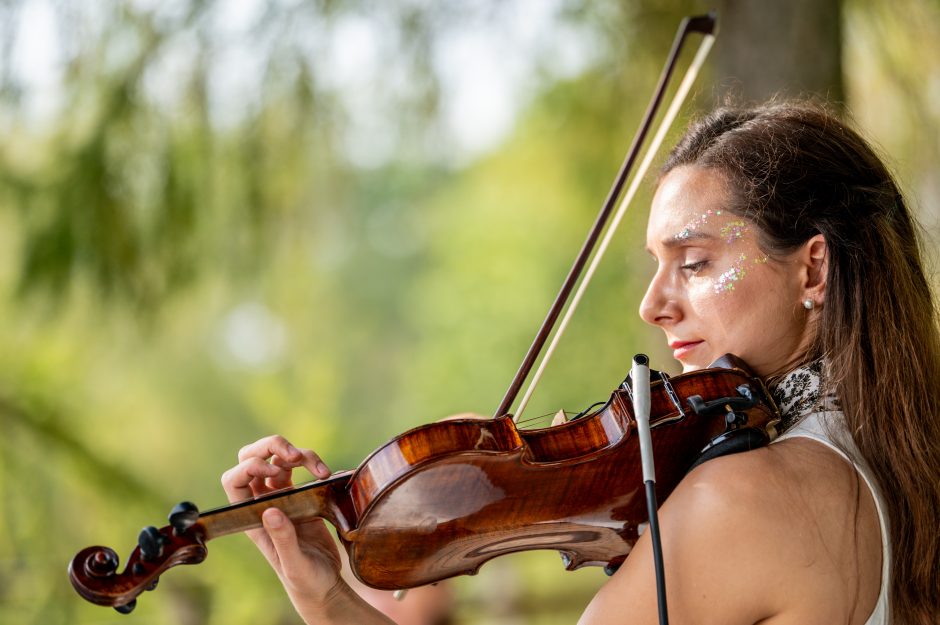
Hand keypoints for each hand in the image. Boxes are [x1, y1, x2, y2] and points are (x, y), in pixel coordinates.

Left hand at [220, 435, 343, 612]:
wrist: (324, 583)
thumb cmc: (305, 580)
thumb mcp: (294, 563)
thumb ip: (282, 538)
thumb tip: (270, 511)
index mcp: (251, 518)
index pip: (234, 480)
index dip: (250, 468)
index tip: (276, 472)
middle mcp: (262, 503)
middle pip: (251, 459)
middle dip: (269, 447)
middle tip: (294, 454)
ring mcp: (280, 496)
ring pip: (277, 458)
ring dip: (295, 453)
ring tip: (318, 467)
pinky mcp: (300, 495)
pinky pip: (298, 466)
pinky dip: (311, 462)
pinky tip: (325, 473)